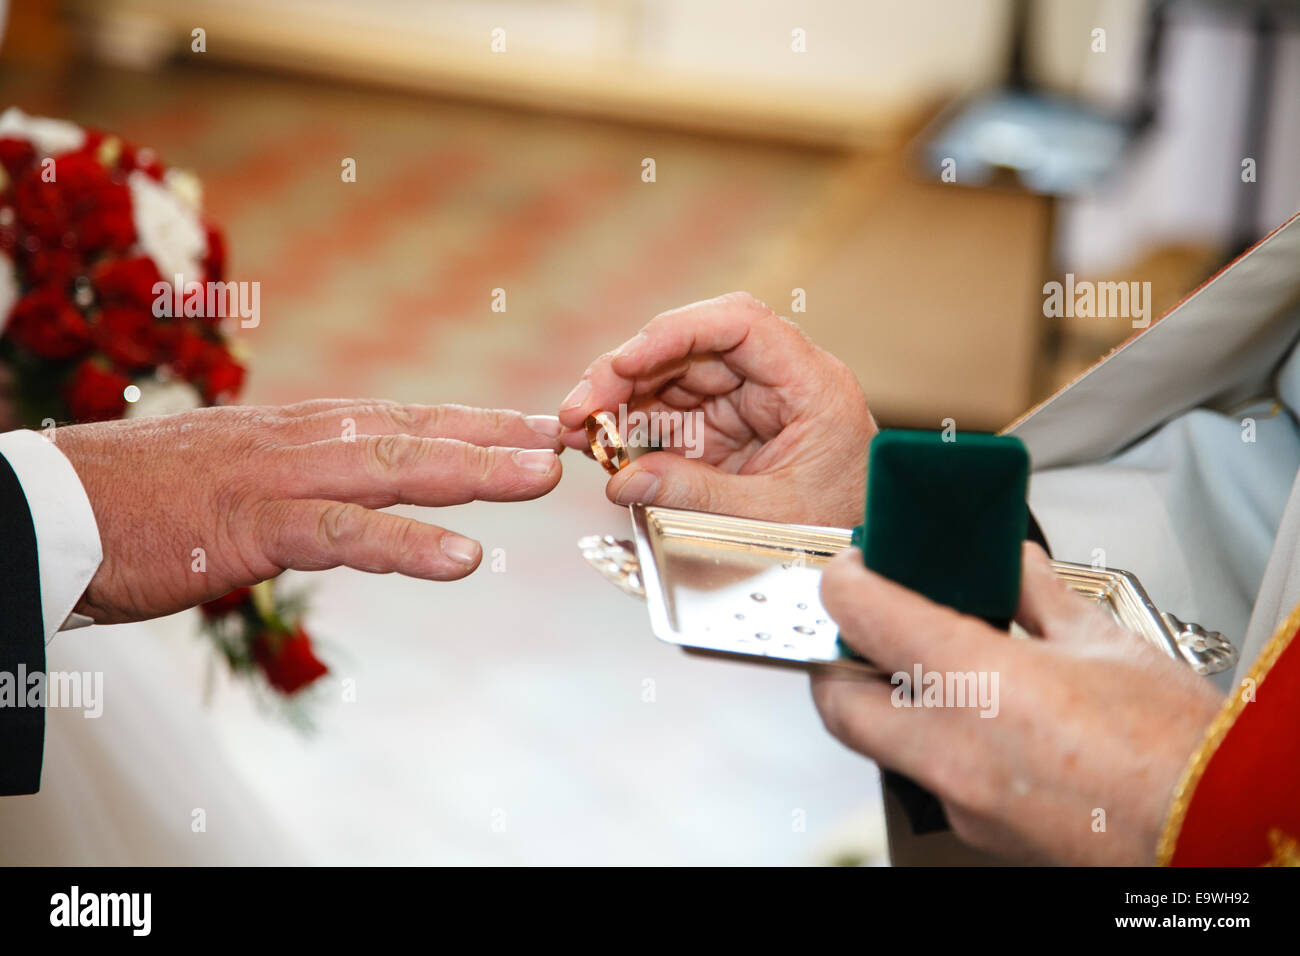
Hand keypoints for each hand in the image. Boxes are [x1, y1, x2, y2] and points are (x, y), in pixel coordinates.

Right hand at [57, 399, 563, 623]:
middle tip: (564, 442)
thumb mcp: (239, 478)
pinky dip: (405, 544)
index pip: (404, 420)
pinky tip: (462, 560)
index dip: (474, 424)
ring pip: (393, 470)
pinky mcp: (251, 525)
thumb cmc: (143, 499)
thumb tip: (350, 495)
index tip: (534, 428)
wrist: (51, 507)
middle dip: (495, 437)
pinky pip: (342, 534)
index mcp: (301, 433)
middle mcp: (301, 441)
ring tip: (538, 479)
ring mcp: (278, 479)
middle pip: (416, 432)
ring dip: (472, 473)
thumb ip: (301, 480)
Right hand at [556, 292, 875, 527]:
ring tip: (579, 432)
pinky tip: (601, 442)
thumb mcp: (772, 518)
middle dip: (628, 374)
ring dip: (621, 401)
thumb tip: (623, 480)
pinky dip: (634, 427)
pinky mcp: (727, 428)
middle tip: (581, 410)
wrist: (865, 555)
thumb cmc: (844, 527)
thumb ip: (697, 496)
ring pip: (672, 379)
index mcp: (810, 383)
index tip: (625, 361)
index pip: (739, 324)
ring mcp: (749, 402)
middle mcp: (778, 380)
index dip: (675, 333)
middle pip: (692, 349)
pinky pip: (672, 415)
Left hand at [812, 543, 1223, 864]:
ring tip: (915, 664)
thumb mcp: (1107, 643)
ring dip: (879, 702)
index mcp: (979, 683)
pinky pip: (928, 776)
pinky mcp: (980, 830)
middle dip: (834, 659)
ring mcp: (961, 798)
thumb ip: (1042, 597)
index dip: (843, 582)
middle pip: (838, 700)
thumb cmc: (1178, 749)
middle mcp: (953, 748)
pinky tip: (969, 715)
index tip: (851, 570)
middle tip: (859, 627)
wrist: (1218, 832)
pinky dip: (930, 740)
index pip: (863, 617)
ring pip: (877, 745)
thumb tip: (1015, 566)